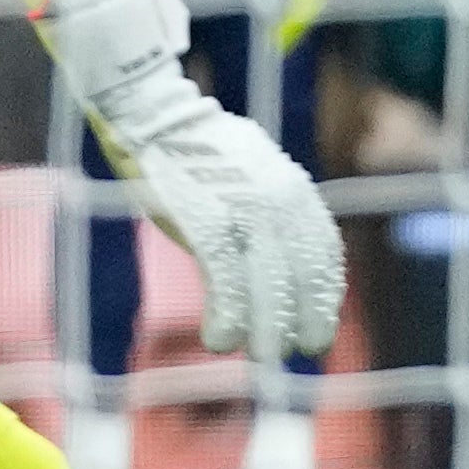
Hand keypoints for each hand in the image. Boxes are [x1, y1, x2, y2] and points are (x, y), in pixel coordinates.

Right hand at [51, 0, 344, 359]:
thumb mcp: (245, 174)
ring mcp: (245, 210)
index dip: (323, 296)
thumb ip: (266, 208)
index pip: (323, 252)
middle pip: (302, 274)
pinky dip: (228, 316)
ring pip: (269, 284)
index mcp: (292, 188)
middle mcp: (280, 200)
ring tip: (259, 354)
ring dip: (266, 327)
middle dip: (304, 319)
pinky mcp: (207, 221)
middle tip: (296, 352)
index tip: (316, 327)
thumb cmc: (187, 148)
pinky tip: (219, 340)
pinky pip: (227, 280)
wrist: (146, 113)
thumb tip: (272, 251)